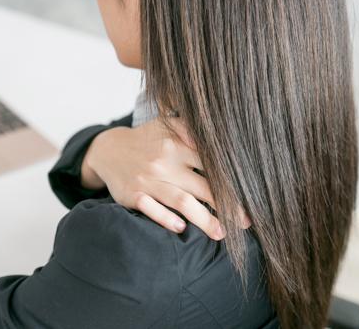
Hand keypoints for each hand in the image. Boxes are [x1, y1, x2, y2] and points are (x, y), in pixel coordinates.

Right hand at [82, 119, 249, 239]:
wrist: (109, 150)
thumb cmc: (147, 140)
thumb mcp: (167, 125)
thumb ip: (191, 128)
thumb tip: (220, 137)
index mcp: (176, 144)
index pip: (211, 165)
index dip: (232, 182)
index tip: (250, 196)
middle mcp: (164, 162)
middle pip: (202, 187)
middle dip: (226, 206)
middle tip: (245, 222)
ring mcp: (148, 180)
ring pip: (182, 202)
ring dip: (204, 220)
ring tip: (221, 233)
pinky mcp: (133, 195)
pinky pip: (152, 210)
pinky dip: (167, 220)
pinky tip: (182, 229)